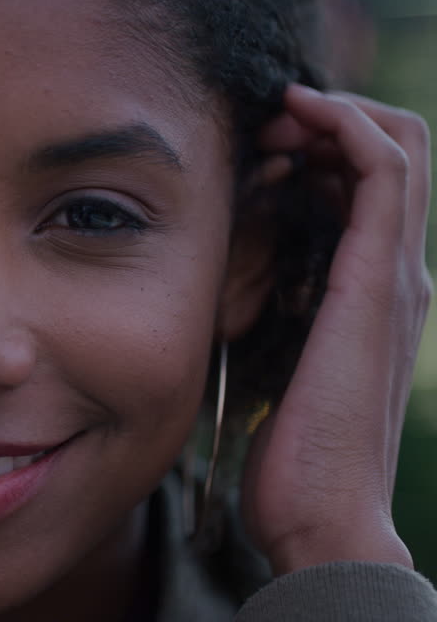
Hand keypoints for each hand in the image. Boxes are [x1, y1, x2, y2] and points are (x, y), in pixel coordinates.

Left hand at [242, 84, 431, 575]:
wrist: (323, 512)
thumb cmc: (291, 453)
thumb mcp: (274, 360)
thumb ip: (272, 313)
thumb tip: (232, 279)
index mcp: (372, 290)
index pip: (371, 182)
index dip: (324, 141)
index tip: (261, 140)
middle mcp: (396, 273)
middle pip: (392, 152)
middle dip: (327, 119)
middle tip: (264, 126)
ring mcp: (396, 274)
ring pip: (395, 147)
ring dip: (332, 114)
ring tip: (274, 117)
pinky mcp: (379, 280)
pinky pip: (384, 172)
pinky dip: (347, 127)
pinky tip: (298, 115)